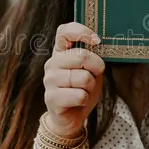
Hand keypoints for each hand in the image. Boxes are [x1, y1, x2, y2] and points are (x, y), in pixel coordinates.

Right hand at [43, 23, 104, 138]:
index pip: (64, 31)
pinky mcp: (51, 98)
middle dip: (97, 67)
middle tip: (95, 75)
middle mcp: (52, 63)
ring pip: (83, 78)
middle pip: (81, 56)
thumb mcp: (90, 69)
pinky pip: (80, 95)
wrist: (70, 117)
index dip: (81, 32)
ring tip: (84, 91)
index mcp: (60, 52)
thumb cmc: (82, 89)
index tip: (97, 41)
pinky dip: (85, 99)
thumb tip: (99, 42)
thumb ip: (92, 56)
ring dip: (91, 87)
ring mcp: (49, 80)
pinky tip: (78, 101)